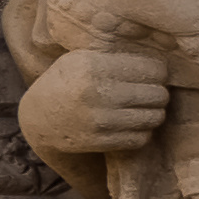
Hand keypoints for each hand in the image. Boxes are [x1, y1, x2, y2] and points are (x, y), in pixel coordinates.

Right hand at [20, 48, 174, 160]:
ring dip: (152, 113)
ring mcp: (99, 120)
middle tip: (148, 92)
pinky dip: (141, 131)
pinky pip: (141, 138)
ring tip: (141, 108)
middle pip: (158, 94)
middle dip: (157, 93)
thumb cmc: (65, 82)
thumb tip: (161, 59)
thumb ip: (114, 56)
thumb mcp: (79, 59)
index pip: (153, 69)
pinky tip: (129, 124)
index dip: (157, 72)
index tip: (150, 74)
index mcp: (93, 67)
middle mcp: (97, 93)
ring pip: (154, 117)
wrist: (37, 118)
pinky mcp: (100, 142)